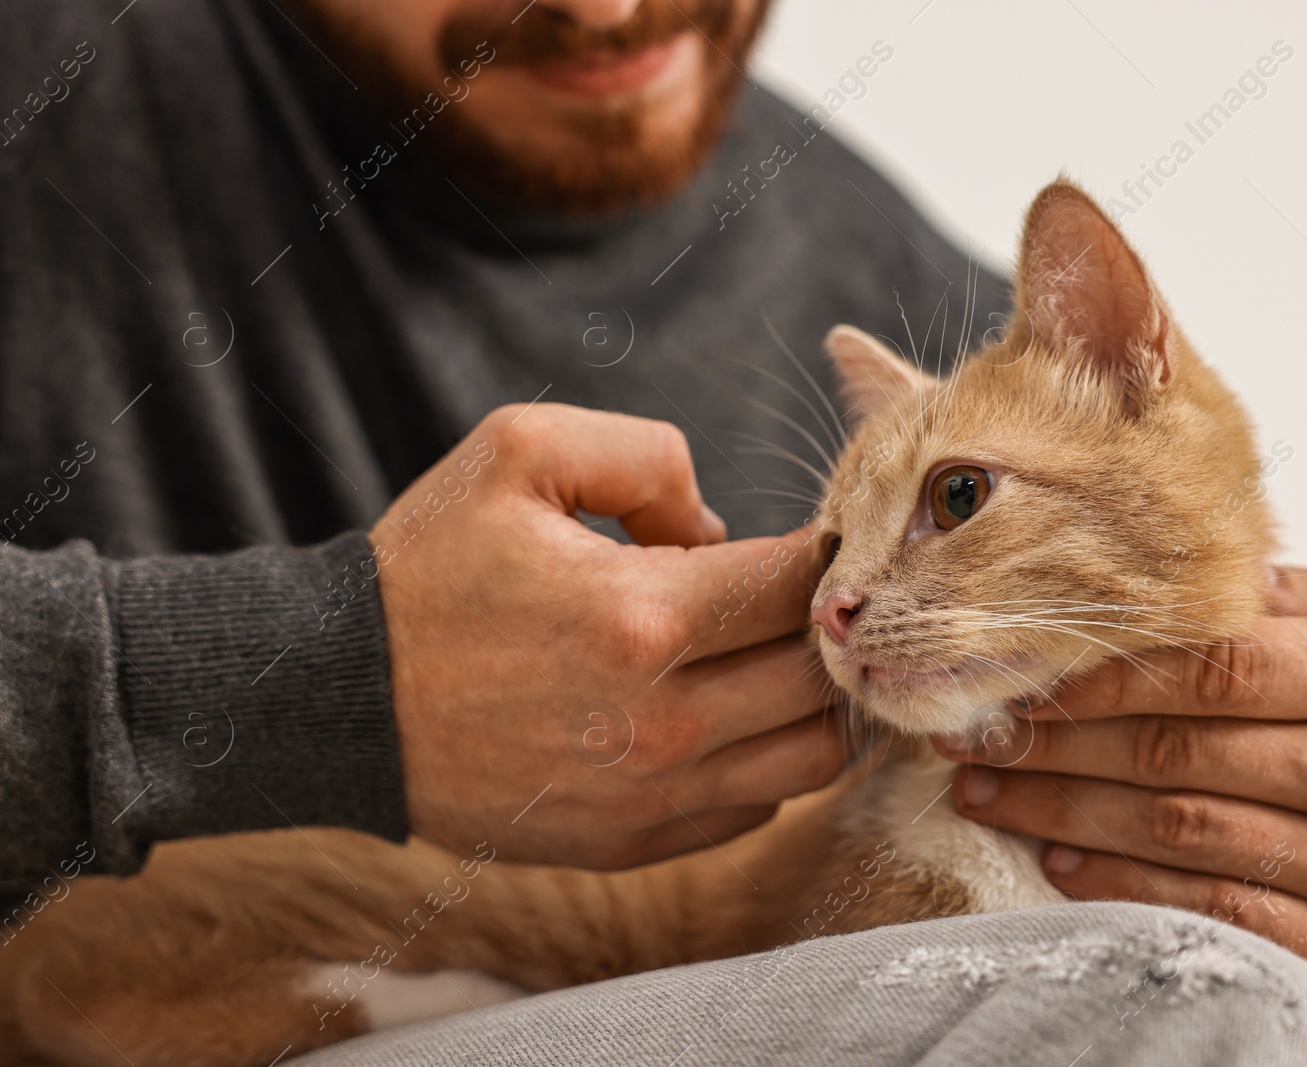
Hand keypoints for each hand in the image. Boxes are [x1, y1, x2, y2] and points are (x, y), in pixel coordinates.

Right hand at [375, 403, 843, 868]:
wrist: (338, 700)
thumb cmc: (427, 570)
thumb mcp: (518, 452)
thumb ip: (645, 456)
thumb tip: (719, 528)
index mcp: (640, 617)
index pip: (799, 585)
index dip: (825, 550)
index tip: (815, 535)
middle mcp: (660, 722)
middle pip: (821, 675)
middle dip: (829, 623)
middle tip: (808, 594)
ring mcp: (648, 797)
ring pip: (811, 759)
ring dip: (814, 700)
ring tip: (781, 655)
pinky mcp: (629, 844)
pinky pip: (755, 809)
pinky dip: (767, 761)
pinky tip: (733, 714)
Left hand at [934, 566, 1306, 996]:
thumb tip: (1213, 571)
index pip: (1221, 665)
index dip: (1110, 673)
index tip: (1028, 676)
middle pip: (1182, 748)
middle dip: (1060, 743)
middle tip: (977, 736)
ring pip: (1180, 829)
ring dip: (1065, 811)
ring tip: (990, 791)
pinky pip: (1210, 909)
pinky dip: (1123, 887)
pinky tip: (1060, 860)